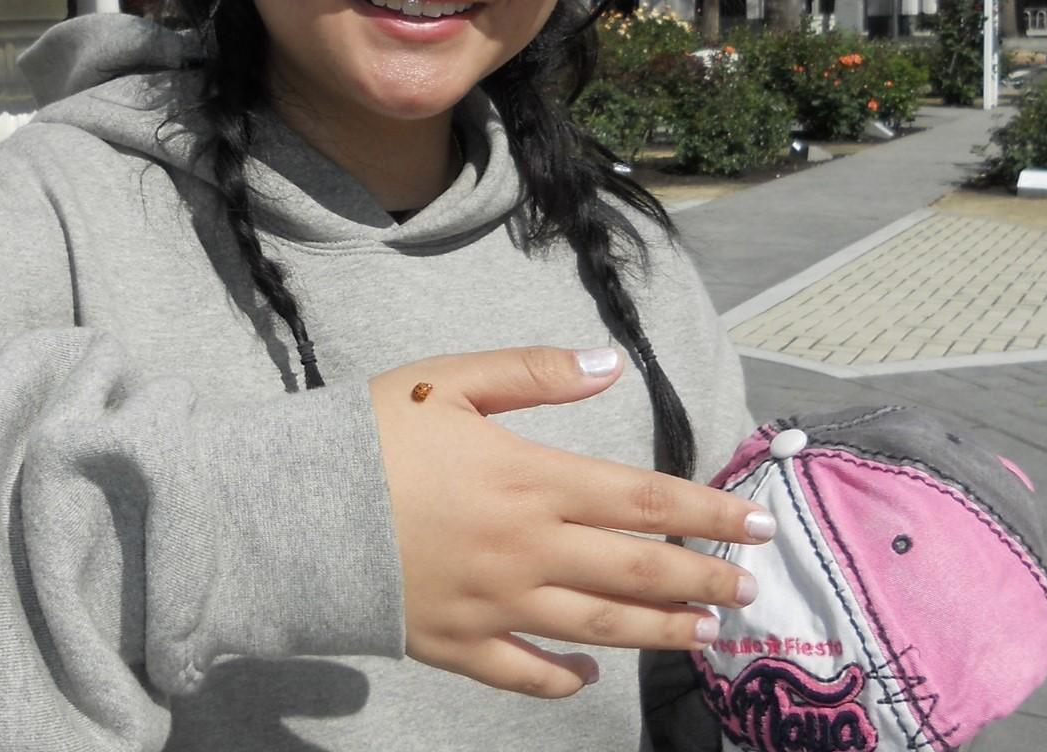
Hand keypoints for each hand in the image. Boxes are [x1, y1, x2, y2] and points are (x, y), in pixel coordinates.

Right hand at [370, 346, 774, 698]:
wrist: (289, 507)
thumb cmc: (372, 433)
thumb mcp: (450, 380)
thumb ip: (534, 374)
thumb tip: (611, 365)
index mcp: (531, 479)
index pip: (643, 499)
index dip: (708, 512)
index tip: (757, 523)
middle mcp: (527, 550)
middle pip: (637, 571)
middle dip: (702, 580)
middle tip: (750, 588)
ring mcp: (495, 606)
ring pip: (598, 628)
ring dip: (660, 631)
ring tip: (706, 634)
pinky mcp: (455, 645)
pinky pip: (523, 673)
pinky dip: (563, 681)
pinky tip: (591, 679)